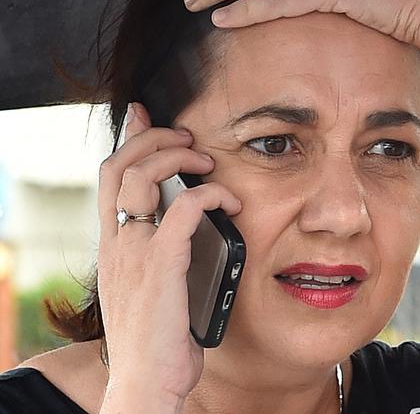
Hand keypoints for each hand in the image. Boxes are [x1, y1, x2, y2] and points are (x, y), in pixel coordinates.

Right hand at [96, 102, 241, 403]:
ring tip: (206, 161)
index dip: (126, 141)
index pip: (108, 178)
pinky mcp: (161, 263)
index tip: (143, 116)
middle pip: (119, 165)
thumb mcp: (147, 290)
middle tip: (184, 134)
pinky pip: (185, 207)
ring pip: (144, 176)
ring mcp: (135, 250)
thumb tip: (185, 235)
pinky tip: (231, 203)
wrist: (146, 381)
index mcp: (113, 245)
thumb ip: (156, 257)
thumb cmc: (155, 340)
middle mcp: (117, 242)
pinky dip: (211, 194)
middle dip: (152, 137)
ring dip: (179, 158)